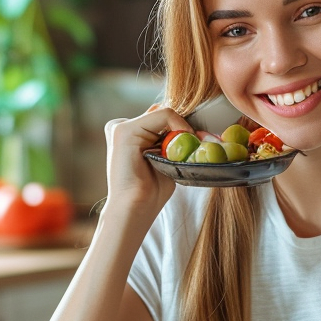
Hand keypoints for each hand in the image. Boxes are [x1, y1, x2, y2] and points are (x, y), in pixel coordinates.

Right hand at [101, 107, 192, 223]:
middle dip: (183, 127)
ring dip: (182, 129)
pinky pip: (164, 114)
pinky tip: (180, 145)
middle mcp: (123, 127)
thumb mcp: (165, 161)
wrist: (136, 207)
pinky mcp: (124, 129)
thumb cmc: (151, 192)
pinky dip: (179, 126)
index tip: (199, 142)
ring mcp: (121, 126)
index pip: (161, 119)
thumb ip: (171, 143)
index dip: (182, 128)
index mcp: (130, 134)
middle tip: (199, 142)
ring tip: (184, 152)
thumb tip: (196, 132)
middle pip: (163, 114)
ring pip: (165, 112)